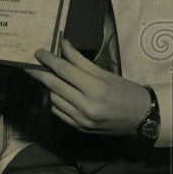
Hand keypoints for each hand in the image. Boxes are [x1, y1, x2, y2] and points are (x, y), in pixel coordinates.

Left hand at [32, 40, 150, 134]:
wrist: (142, 118)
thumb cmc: (126, 92)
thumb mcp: (105, 74)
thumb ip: (80, 61)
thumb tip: (63, 45)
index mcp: (95, 89)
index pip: (64, 71)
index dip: (49, 60)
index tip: (38, 52)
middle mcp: (86, 106)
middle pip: (54, 85)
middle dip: (40, 73)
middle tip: (30, 65)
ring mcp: (81, 120)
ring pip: (53, 99)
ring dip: (50, 87)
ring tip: (52, 78)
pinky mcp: (79, 128)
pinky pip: (58, 111)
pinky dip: (55, 100)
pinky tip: (60, 93)